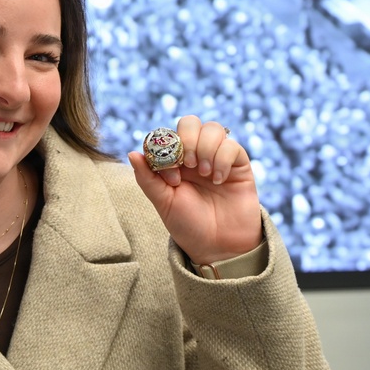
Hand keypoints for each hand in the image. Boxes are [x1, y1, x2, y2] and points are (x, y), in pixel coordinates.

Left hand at [128, 116, 261, 264]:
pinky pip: (232, 146)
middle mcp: (195, 154)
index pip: (168, 133)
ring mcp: (217, 157)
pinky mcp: (238, 165)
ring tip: (203, 173)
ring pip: (213, 129)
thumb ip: (147, 178)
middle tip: (188, 164)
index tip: (169, 172)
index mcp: (174, 160)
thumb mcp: (163, 202)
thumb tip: (132, 153)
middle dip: (188, 139)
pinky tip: (218, 180)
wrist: (218, 246)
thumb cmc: (188, 225)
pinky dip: (223, 159)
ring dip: (205, 148)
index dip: (167, 145)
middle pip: (190, 122)